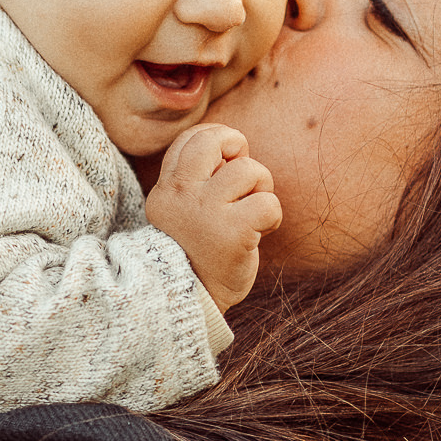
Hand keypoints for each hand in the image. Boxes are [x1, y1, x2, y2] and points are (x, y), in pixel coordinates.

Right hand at [145, 123, 281, 314]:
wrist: (192, 302)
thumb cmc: (196, 252)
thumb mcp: (182, 211)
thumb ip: (198, 178)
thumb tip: (234, 145)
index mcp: (167, 189)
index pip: (191, 138)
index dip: (218, 140)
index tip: (226, 163)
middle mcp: (181, 195)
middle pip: (215, 139)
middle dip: (238, 148)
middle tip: (244, 178)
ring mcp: (205, 211)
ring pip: (249, 170)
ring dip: (261, 189)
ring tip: (251, 214)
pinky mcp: (233, 232)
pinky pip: (268, 203)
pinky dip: (272, 217)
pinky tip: (260, 233)